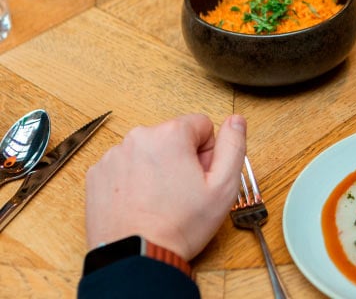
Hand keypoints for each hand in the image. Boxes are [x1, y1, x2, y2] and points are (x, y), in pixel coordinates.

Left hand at [85, 113, 246, 260]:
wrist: (136, 257)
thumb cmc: (179, 226)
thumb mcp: (223, 187)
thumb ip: (233, 146)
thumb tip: (236, 120)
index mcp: (170, 134)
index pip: (201, 125)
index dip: (207, 153)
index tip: (200, 177)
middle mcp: (138, 138)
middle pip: (173, 137)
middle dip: (181, 159)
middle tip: (182, 192)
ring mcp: (114, 156)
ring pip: (148, 152)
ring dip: (156, 169)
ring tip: (159, 201)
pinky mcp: (97, 174)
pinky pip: (125, 166)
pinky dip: (134, 180)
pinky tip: (140, 203)